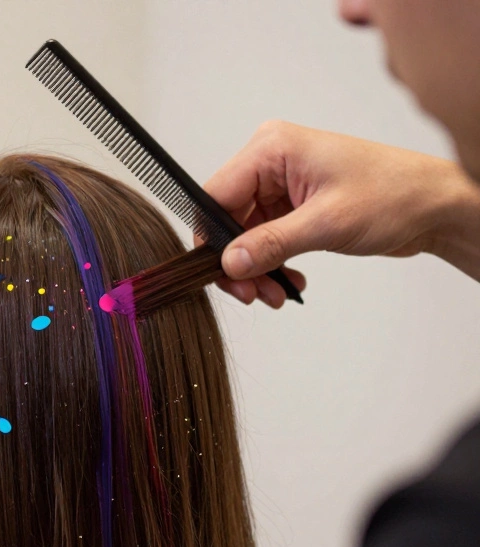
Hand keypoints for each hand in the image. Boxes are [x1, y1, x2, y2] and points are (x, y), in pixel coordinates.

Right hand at [205, 121, 479, 305]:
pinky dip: (273, 263)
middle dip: (239, 261)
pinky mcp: (293, 204)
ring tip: (276, 293)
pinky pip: (265, 238)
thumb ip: (270, 243)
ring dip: (257, 269)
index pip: (216, 195)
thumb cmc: (395, 195)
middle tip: (253, 294)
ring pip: (244, 234)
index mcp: (273, 149)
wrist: (436, 205)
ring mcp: (282, 184)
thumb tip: (229, 263)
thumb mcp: (327, 223)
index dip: (212, 239)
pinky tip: (292, 281)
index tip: (221, 274)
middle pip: (227, 219)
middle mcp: (272, 162)